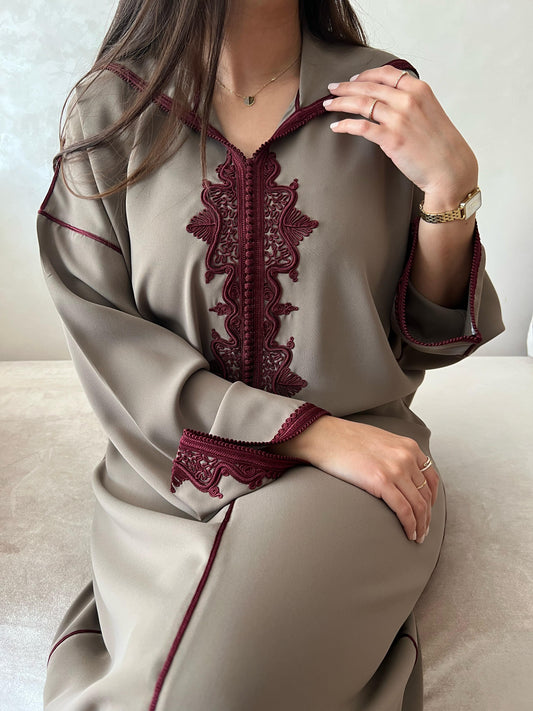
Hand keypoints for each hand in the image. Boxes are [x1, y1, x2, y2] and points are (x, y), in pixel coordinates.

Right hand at [266, 415, 437, 543]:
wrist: (324, 436)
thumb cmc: (345, 440)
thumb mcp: (379, 440)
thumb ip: (393, 454)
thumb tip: (397, 474)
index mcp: (408, 446)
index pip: (431, 477)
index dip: (432, 498)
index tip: (428, 510)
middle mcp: (406, 456)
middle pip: (426, 494)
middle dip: (427, 516)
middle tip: (423, 531)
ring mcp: (396, 469)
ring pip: (419, 505)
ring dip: (421, 525)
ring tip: (417, 537)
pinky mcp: (382, 482)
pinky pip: (404, 510)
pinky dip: (410, 525)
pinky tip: (409, 534)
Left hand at [323, 64, 477, 205]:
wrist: (450, 169)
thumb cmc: (440, 145)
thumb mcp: (430, 112)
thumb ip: (412, 102)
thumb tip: (390, 100)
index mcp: (419, 89)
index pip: (385, 74)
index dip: (365, 75)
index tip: (352, 79)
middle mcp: (408, 99)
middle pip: (368, 86)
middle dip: (346, 87)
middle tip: (332, 89)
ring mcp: (399, 118)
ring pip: (362, 103)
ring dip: (341, 103)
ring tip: (328, 104)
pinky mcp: (391, 138)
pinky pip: (361, 127)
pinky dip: (345, 125)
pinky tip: (335, 127)